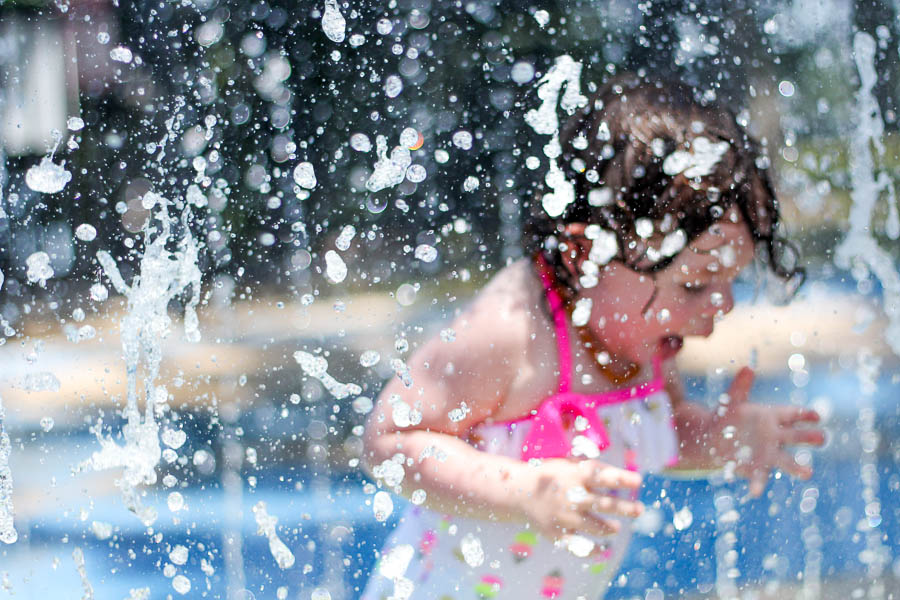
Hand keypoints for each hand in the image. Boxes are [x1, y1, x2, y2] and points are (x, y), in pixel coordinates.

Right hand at [521, 458, 643, 540]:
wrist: (518, 492)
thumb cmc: (552, 476)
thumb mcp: (569, 465)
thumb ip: (594, 470)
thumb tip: (625, 478)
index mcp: (574, 476)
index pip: (603, 477)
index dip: (621, 479)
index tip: (638, 480)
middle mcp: (571, 496)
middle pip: (605, 504)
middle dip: (626, 508)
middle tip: (640, 510)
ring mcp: (564, 516)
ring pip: (596, 526)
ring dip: (610, 528)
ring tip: (616, 528)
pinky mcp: (557, 533)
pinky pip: (580, 545)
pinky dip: (593, 549)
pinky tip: (602, 549)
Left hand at [710, 367, 824, 496]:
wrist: (712, 439)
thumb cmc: (727, 417)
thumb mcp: (732, 401)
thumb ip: (739, 386)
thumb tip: (747, 368)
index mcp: (772, 416)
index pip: (793, 414)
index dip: (805, 414)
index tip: (816, 416)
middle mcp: (775, 436)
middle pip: (796, 437)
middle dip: (809, 438)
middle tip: (822, 438)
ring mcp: (768, 454)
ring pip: (786, 460)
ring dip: (797, 467)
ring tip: (808, 473)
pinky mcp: (756, 468)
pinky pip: (759, 477)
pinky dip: (757, 484)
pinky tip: (755, 493)